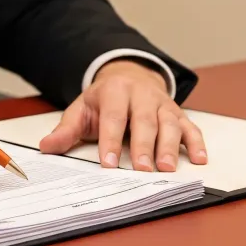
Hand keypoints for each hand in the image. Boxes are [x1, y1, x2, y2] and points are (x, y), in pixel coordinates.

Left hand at [38, 60, 207, 171]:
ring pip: (169, 124)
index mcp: (115, 91)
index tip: (108, 164)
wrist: (131, 75)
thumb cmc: (105, 99)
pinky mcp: (178, 113)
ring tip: (168, 168)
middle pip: (145, 121)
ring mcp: (163, 104)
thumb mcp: (82, 109)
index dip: (111, 141)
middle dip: (144, 146)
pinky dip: (197, 142)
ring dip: (171, 147)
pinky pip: (191, 127)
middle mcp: (143, 95)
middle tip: (143, 170)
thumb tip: (47, 147)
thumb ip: (67, 129)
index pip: (114, 118)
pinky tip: (199, 159)